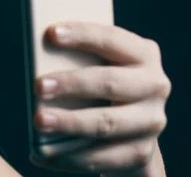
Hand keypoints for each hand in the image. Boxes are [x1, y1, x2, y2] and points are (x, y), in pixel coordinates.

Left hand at [31, 22, 170, 175]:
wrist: (131, 125)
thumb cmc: (101, 82)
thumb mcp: (99, 63)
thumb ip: (78, 56)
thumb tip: (37, 57)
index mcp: (143, 53)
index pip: (112, 39)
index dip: (82, 34)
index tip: (51, 33)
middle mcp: (154, 85)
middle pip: (109, 83)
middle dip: (72, 83)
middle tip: (39, 86)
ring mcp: (151, 120)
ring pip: (106, 123)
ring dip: (70, 123)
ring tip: (39, 121)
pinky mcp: (141, 151)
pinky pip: (103, 157)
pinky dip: (69, 156)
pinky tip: (41, 153)